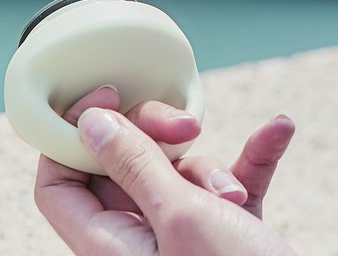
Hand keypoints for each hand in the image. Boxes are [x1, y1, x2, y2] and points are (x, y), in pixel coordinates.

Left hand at [35, 85, 297, 255]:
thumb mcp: (181, 217)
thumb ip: (134, 166)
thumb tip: (88, 122)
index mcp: (109, 247)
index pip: (59, 184)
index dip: (73, 135)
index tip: (108, 97)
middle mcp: (140, 241)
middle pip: (126, 164)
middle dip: (161, 139)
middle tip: (186, 129)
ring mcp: (184, 236)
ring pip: (181, 171)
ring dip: (215, 167)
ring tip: (235, 195)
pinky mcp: (226, 233)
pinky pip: (232, 180)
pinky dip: (254, 158)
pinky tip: (278, 130)